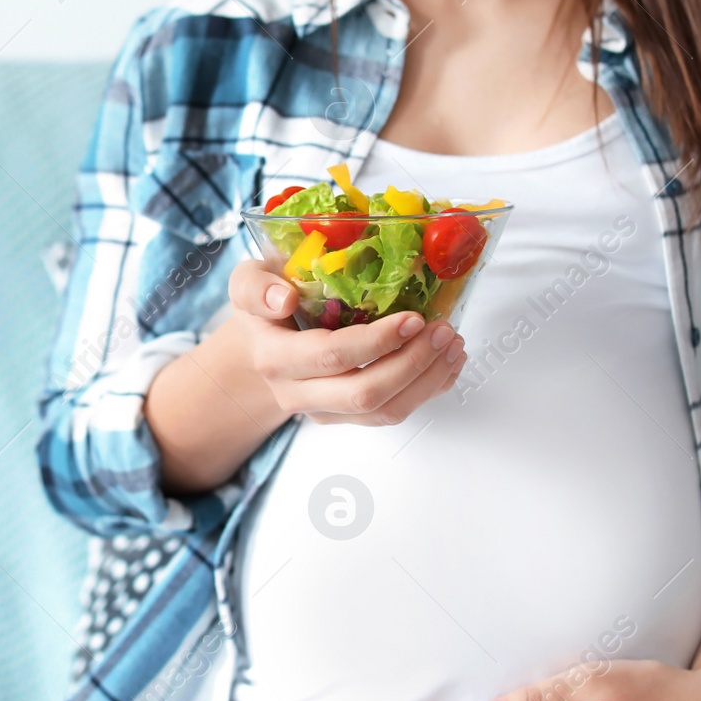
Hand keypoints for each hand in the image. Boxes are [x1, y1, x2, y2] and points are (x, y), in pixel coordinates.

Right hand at [227, 259, 465, 425]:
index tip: (413, 318)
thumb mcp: (247, 285)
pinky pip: (392, 413)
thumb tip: (284, 297)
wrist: (259, 348)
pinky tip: (447, 363)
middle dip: (413, 363)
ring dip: (427, 380)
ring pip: (384, 411)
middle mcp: (298, 393)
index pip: (332, 357)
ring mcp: (325, 411)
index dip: (377, 342)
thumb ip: (257, 287)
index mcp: (275, 359)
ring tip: (453, 344)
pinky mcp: (347, 416)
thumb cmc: (263, 309)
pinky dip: (428, 390)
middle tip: (443, 331)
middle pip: (365, 393)